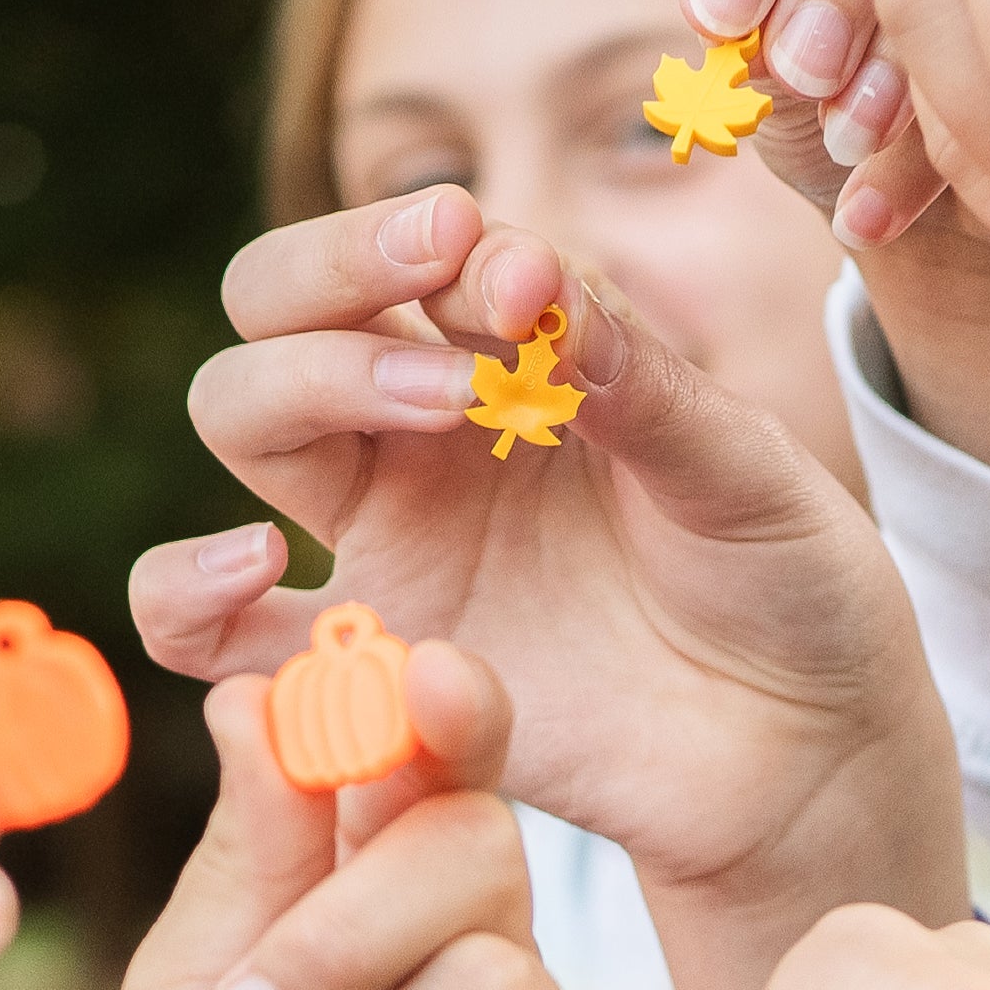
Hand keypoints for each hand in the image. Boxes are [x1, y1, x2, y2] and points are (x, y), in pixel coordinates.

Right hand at [140, 193, 963, 989]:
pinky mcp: (362, 677)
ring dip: (289, 389)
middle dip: (334, 280)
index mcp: (504, 357)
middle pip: (276, 309)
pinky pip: (212, 638)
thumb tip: (521, 277)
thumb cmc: (782, 579)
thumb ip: (637, 374)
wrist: (803, 747)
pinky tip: (256, 566)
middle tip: (453, 320)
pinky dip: (187, 590)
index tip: (509, 276)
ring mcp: (383, 548)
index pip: (394, 255)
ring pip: (240, 419)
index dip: (417, 242)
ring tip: (427, 416)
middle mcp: (418, 438)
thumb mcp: (740, 460)